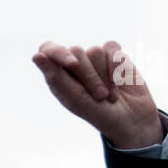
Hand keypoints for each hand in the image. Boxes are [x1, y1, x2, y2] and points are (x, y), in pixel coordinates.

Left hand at [32, 40, 162, 148]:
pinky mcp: (114, 54)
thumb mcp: (75, 99)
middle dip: (89, 76)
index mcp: (59, 73)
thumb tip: (36, 56)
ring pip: (95, 50)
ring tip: (108, 94)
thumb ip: (56, 78)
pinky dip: (117, 66)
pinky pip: (112, 48)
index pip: (48, 49)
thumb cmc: (98, 113)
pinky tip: (120, 82)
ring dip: (105, 76)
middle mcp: (75, 62)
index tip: (72, 64)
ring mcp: (95, 57)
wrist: (131, 120)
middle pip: (75, 51)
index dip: (58, 53)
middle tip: (99, 96)